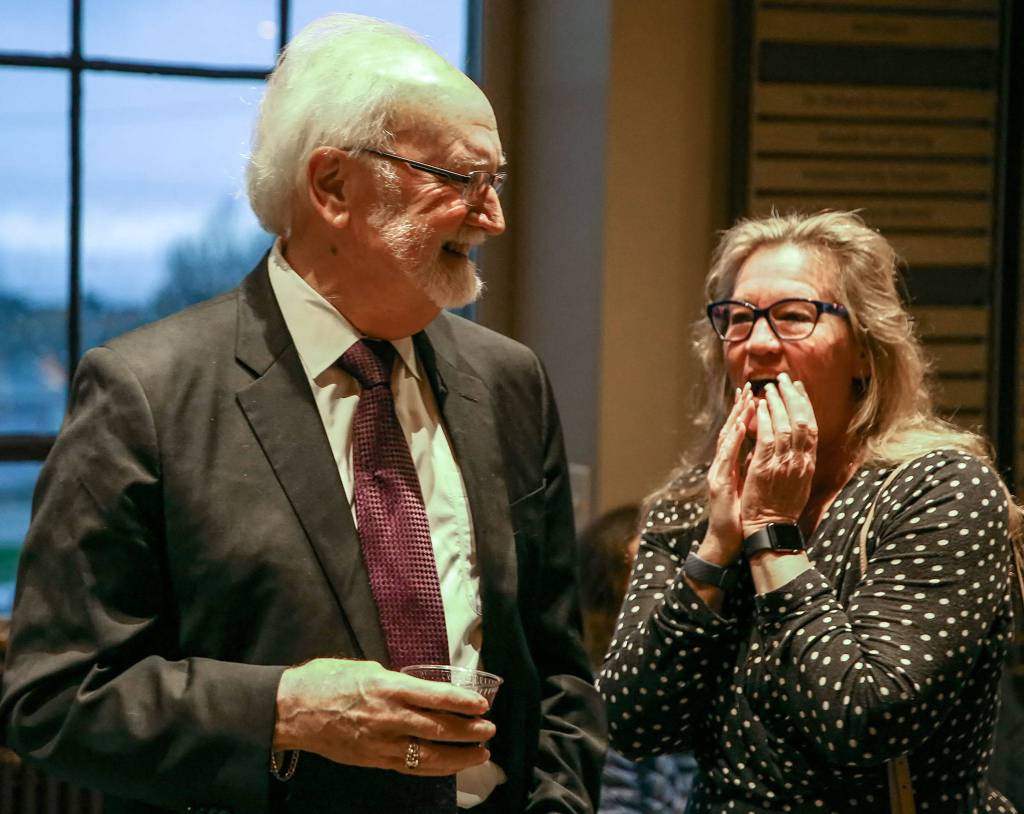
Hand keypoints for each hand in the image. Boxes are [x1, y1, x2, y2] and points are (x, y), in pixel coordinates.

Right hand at [274, 659, 495, 775]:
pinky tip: (449, 766)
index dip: (462, 701)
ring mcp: (381, 743)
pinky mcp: (372, 760)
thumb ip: (396, 681)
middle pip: (438, 728)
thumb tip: (420, 688)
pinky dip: (433, 767)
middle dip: (469, 731)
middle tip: (489, 729)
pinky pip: (409, 766)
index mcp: (388, 687)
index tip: (482, 704)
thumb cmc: (326, 680)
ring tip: (480, 753)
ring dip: (459, 756)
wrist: (292, 709)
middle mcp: (388, 717)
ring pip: (428, 754)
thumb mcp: (366, 668)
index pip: (435, 696)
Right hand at [702, 384, 755, 564]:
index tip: (757, 393)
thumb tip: (763, 446)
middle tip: (749, 387)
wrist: (727, 539)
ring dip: (735, 417)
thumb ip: (751, 464)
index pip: (740, 433)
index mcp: (732, 464)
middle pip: (731, 430)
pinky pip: (726, 458)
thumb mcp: (748, 484)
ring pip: (726, 439)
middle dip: (741, 407)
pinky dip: (732, 440)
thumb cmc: (741, 513)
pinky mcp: (719, 484)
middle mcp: (723, 465)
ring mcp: (719, 473)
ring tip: (745, 399)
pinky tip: (738, 426)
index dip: (748, 413)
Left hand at [740, 372, 816, 535]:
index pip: (811, 426)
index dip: (804, 404)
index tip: (798, 387)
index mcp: (808, 463)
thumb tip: (793, 439)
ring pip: (785, 427)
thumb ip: (796, 459)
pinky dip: (763, 422)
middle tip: (783, 379)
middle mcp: (800, 461)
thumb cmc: (781, 507)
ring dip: (776, 405)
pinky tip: (758, 408)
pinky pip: (766, 440)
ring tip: (768, 389)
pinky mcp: (765, 469)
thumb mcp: (797, 480)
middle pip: (802, 421)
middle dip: (792, 397)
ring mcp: (784, 465)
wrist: (772, 530)